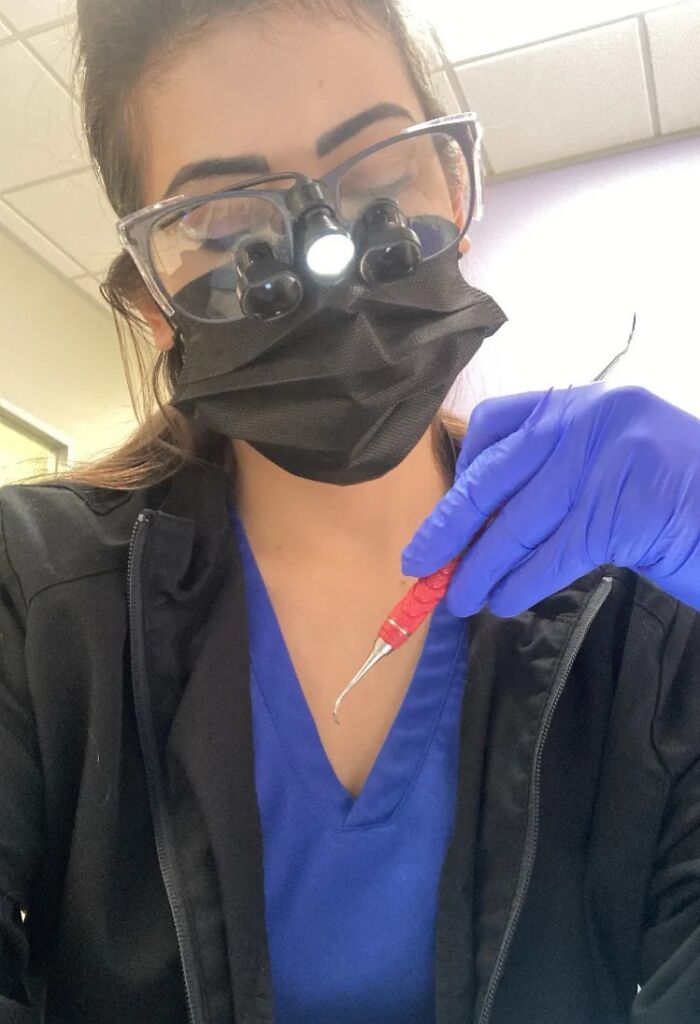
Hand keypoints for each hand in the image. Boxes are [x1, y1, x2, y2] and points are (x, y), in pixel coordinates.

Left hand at [402, 384, 699, 616]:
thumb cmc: (681, 499)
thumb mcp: (614, 468)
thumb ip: (557, 474)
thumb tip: (484, 520)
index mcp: (585, 404)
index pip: (498, 422)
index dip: (464, 469)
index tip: (449, 510)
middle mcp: (591, 421)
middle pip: (495, 477)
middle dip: (450, 525)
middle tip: (418, 561)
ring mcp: (609, 462)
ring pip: (519, 524)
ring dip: (480, 568)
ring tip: (458, 598)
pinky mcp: (625, 511)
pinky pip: (553, 554)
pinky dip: (521, 583)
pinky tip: (502, 601)